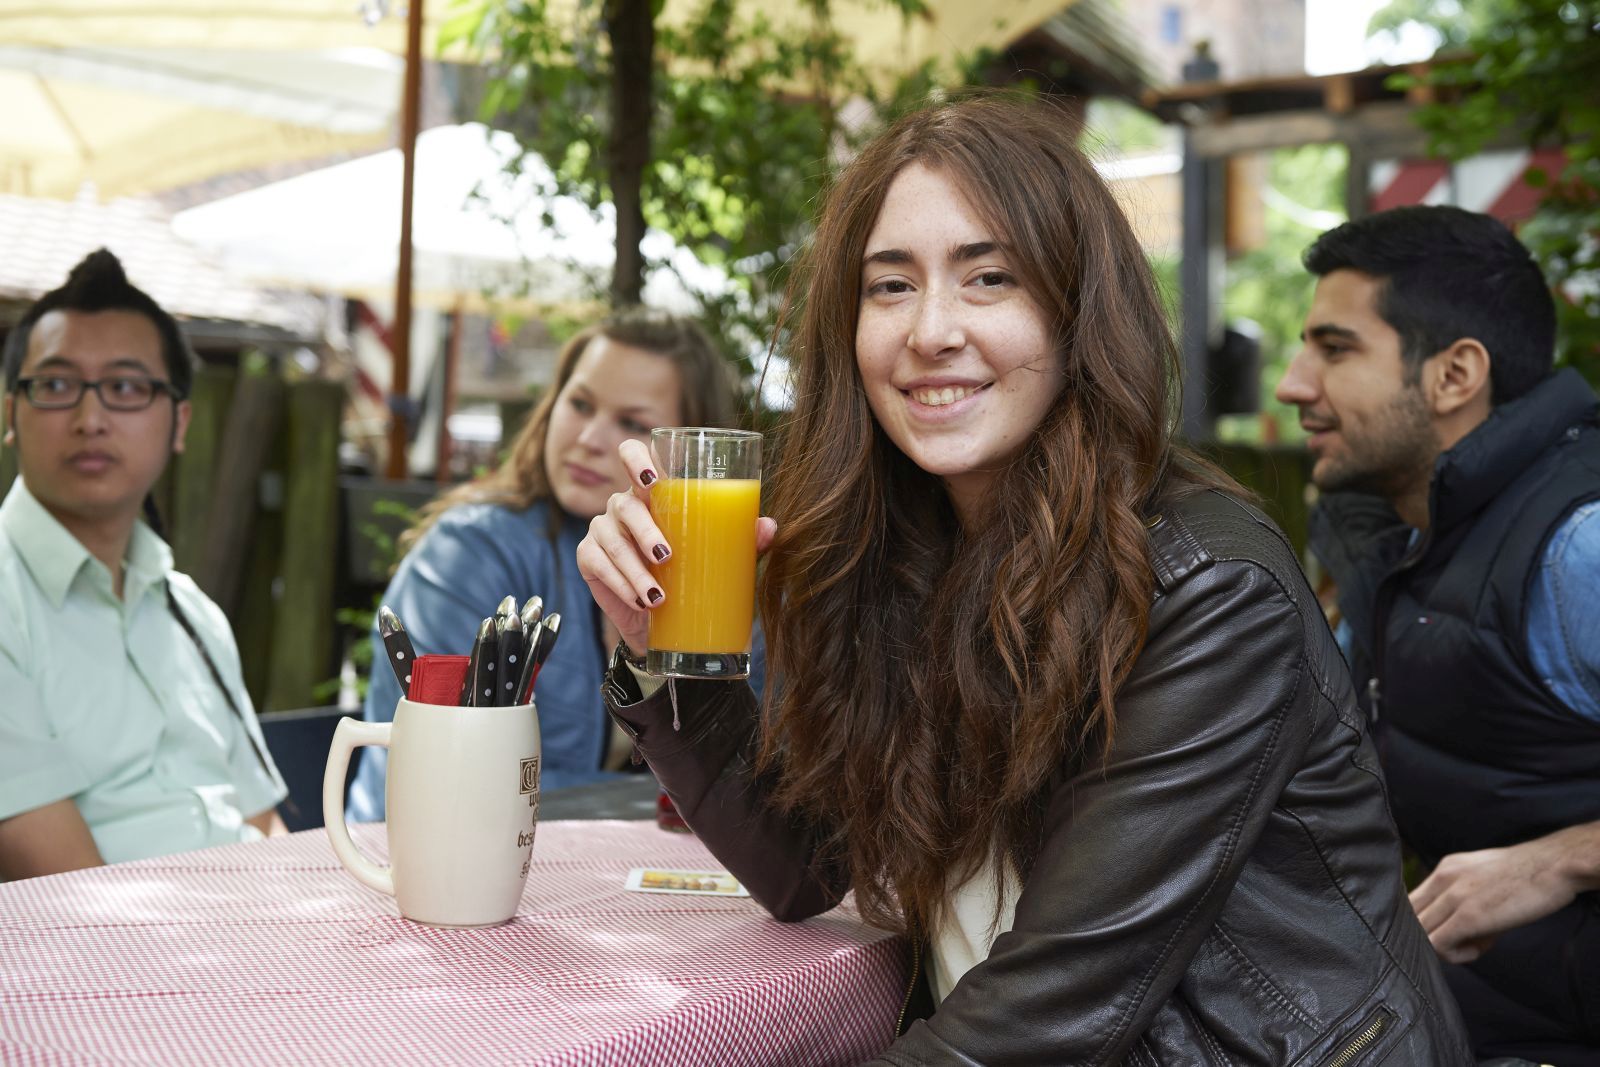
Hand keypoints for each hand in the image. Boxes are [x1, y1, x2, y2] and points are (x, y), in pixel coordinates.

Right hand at [575, 439, 776, 657]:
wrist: (662, 620)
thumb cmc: (690, 573)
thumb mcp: (719, 554)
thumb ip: (742, 537)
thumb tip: (770, 525)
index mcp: (653, 492)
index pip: (633, 455)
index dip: (637, 459)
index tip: (654, 478)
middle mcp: (623, 504)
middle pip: (625, 503)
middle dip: (644, 530)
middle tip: (666, 555)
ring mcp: (603, 529)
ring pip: (612, 539)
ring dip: (635, 569)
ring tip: (658, 596)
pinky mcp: (588, 557)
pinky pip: (599, 564)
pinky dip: (620, 584)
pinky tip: (638, 600)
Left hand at [1409, 827, 1594, 963]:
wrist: (1554, 866)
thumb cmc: (1528, 876)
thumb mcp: (1485, 879)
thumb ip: (1465, 898)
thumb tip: (1459, 929)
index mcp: (1445, 870)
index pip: (1410, 902)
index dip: (1426, 924)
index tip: (1454, 931)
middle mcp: (1442, 879)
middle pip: (1410, 918)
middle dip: (1434, 937)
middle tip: (1467, 940)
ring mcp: (1453, 896)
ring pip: (1420, 933)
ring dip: (1446, 948)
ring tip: (1478, 943)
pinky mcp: (1468, 916)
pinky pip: (1437, 945)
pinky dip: (1455, 956)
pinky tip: (1480, 948)